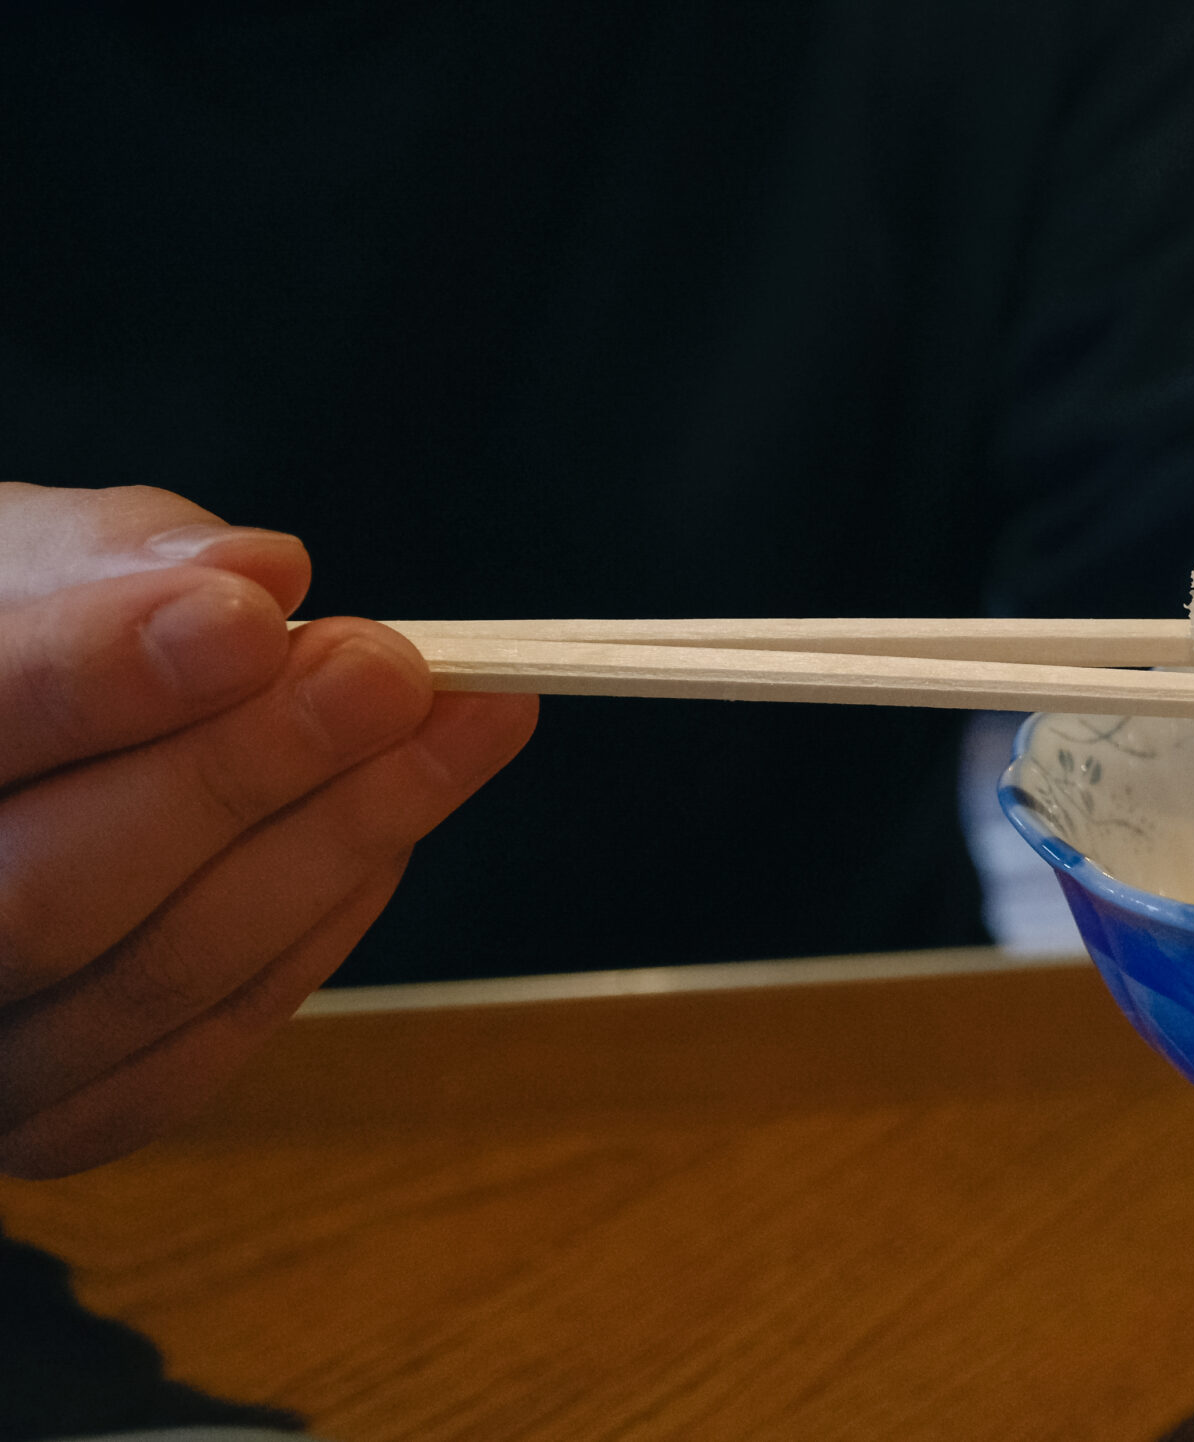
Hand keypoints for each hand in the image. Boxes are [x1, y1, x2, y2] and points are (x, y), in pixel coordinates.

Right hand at [0, 484, 538, 1177]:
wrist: (5, 756)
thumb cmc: (15, 647)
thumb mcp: (28, 566)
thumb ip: (122, 564)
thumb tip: (264, 574)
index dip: (98, 681)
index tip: (250, 622)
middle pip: (45, 898)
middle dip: (243, 774)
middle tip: (387, 673)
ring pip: (155, 977)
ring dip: (335, 841)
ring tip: (460, 722)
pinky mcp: (62, 1118)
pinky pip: (206, 1041)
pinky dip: (320, 922)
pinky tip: (397, 822)